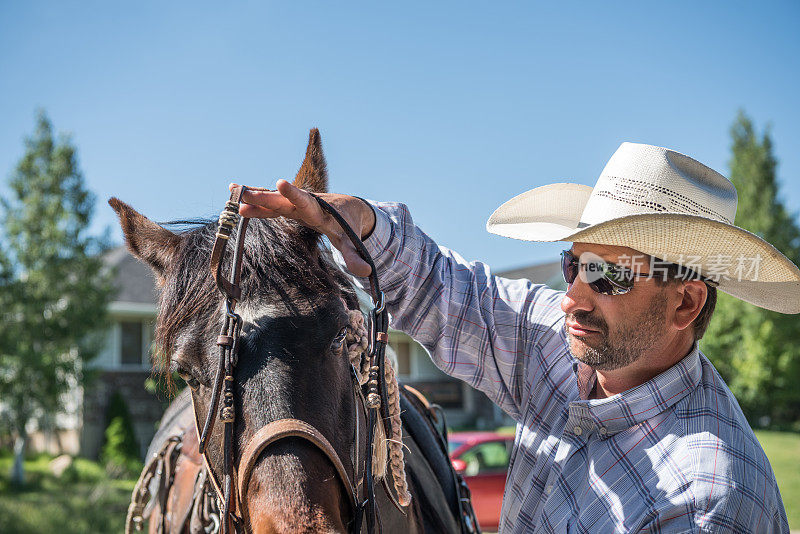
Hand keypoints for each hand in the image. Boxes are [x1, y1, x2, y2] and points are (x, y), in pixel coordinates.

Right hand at [230, 180, 376, 276]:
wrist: (348, 206)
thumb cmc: (348, 226)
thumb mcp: (352, 242)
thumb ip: (356, 257)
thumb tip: (366, 273)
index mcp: (319, 211)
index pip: (305, 202)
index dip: (294, 194)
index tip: (281, 183)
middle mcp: (305, 203)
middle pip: (282, 199)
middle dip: (264, 196)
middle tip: (243, 193)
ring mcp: (295, 203)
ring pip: (273, 198)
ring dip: (254, 195)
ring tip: (232, 190)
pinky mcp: (288, 205)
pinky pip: (269, 202)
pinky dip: (255, 199)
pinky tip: (236, 195)